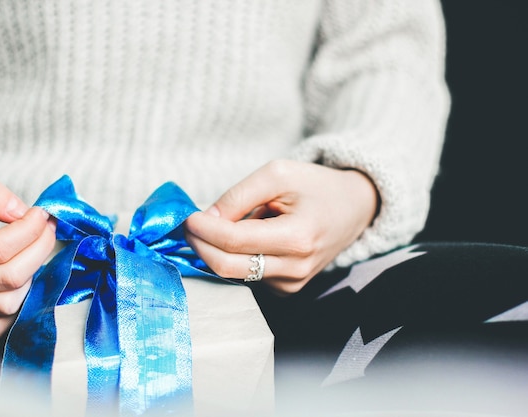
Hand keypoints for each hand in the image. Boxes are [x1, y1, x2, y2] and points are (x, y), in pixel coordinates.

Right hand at [0, 165, 55, 337]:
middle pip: (11, 276)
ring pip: (12, 301)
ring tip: (37, 246)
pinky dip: (24, 302)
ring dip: (36, 272)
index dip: (30, 229)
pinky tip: (28, 274)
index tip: (41, 212)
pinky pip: (5, 322)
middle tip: (47, 226)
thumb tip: (19, 211)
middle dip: (41, 247)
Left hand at [184, 159, 377, 294]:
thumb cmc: (315, 186)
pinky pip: (247, 275)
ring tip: (235, 223)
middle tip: (189, 226)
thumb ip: (239, 196)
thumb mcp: (277, 174)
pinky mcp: (287, 290)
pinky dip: (237, 257)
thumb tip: (206, 218)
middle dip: (200, 246)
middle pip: (227, 267)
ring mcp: (292, 284)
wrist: (354, 208)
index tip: (186, 216)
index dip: (203, 229)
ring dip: (220, 250)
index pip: (234, 241)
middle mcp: (295, 269)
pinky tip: (253, 238)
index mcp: (297, 238)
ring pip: (234, 273)